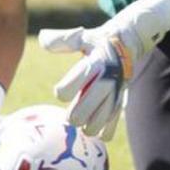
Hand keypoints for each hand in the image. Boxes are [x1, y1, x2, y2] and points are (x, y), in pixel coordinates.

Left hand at [40, 26, 129, 140]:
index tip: (63, 88)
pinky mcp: (121, 106)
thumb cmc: (97, 43)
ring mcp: (115, 97)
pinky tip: (95, 122)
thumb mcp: (82, 37)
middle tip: (72, 107)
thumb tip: (42, 39)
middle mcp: (105, 83)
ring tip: (83, 117)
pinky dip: (99, 132)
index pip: (66, 91)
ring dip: (84, 125)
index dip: (61, 91)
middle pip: (78, 115)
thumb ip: (61, 40)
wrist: (128, 46)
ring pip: (93, 128)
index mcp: (94, 66)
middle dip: (70, 115)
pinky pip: (109, 132)